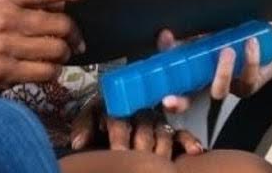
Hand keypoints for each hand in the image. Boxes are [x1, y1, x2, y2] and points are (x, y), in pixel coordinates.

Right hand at [0, 0, 85, 90]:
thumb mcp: (1, 7)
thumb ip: (30, 3)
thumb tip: (67, 3)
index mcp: (7, 0)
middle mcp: (7, 20)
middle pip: (59, 26)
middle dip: (74, 35)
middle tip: (75, 41)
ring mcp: (7, 47)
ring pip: (56, 51)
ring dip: (64, 55)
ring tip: (60, 56)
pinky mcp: (6, 71)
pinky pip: (46, 72)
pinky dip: (53, 71)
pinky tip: (48, 69)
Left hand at [69, 96, 206, 156]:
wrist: (111, 128)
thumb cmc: (100, 125)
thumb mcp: (89, 120)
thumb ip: (83, 127)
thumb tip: (78, 143)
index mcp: (116, 107)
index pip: (119, 117)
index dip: (119, 135)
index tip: (118, 153)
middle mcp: (137, 112)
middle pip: (143, 126)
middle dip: (141, 145)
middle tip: (139, 159)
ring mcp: (155, 121)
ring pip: (162, 132)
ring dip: (161, 149)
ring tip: (160, 164)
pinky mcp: (170, 132)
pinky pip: (182, 135)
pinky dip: (189, 142)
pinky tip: (194, 152)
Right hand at [154, 22, 271, 114]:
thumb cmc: (239, 32)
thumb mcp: (211, 32)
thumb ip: (190, 38)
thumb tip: (166, 37)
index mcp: (199, 71)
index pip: (178, 85)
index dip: (169, 92)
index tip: (162, 95)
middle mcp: (211, 82)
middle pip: (192, 100)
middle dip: (181, 102)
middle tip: (173, 98)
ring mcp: (230, 86)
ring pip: (219, 91)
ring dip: (221, 72)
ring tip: (228, 50)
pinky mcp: (251, 84)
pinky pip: (247, 78)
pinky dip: (249, 59)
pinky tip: (251, 43)